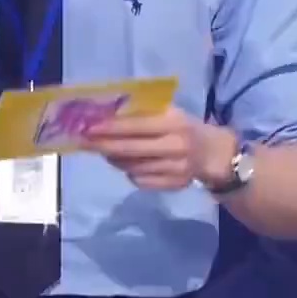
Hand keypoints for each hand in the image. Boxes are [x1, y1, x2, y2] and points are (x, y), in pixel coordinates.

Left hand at [84, 108, 217, 190]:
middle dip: (103, 146)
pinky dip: (129, 172)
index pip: (135, 126)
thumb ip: (141, 112)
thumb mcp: (168, 113)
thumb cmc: (182, 127)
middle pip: (130, 150)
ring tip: (105, 151)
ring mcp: (176, 168)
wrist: (214, 153)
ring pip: (132, 167)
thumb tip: (102, 112)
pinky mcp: (175, 185)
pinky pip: (140, 181)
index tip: (87, 128)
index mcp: (174, 123)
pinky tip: (128, 164)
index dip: (110, 128)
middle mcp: (176, 146)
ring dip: (113, 159)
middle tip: (83, 142)